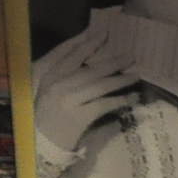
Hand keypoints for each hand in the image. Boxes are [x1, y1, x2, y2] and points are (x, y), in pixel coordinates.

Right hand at [31, 23, 138, 157]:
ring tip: (135, 75)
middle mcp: (57, 84)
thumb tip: (92, 65)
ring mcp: (68, 100)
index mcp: (48, 76)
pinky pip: (104, 104)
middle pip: (89, 68)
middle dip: (111, 61)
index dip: (88, 43)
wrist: (42, 144)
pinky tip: (132, 98)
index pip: (69, 54)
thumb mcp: (50, 92)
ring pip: (99, 85)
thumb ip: (65, 77)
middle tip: (130, 55)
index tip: (103, 34)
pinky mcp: (79, 116)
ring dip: (120, 79)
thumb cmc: (48, 117)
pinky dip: (120, 100)